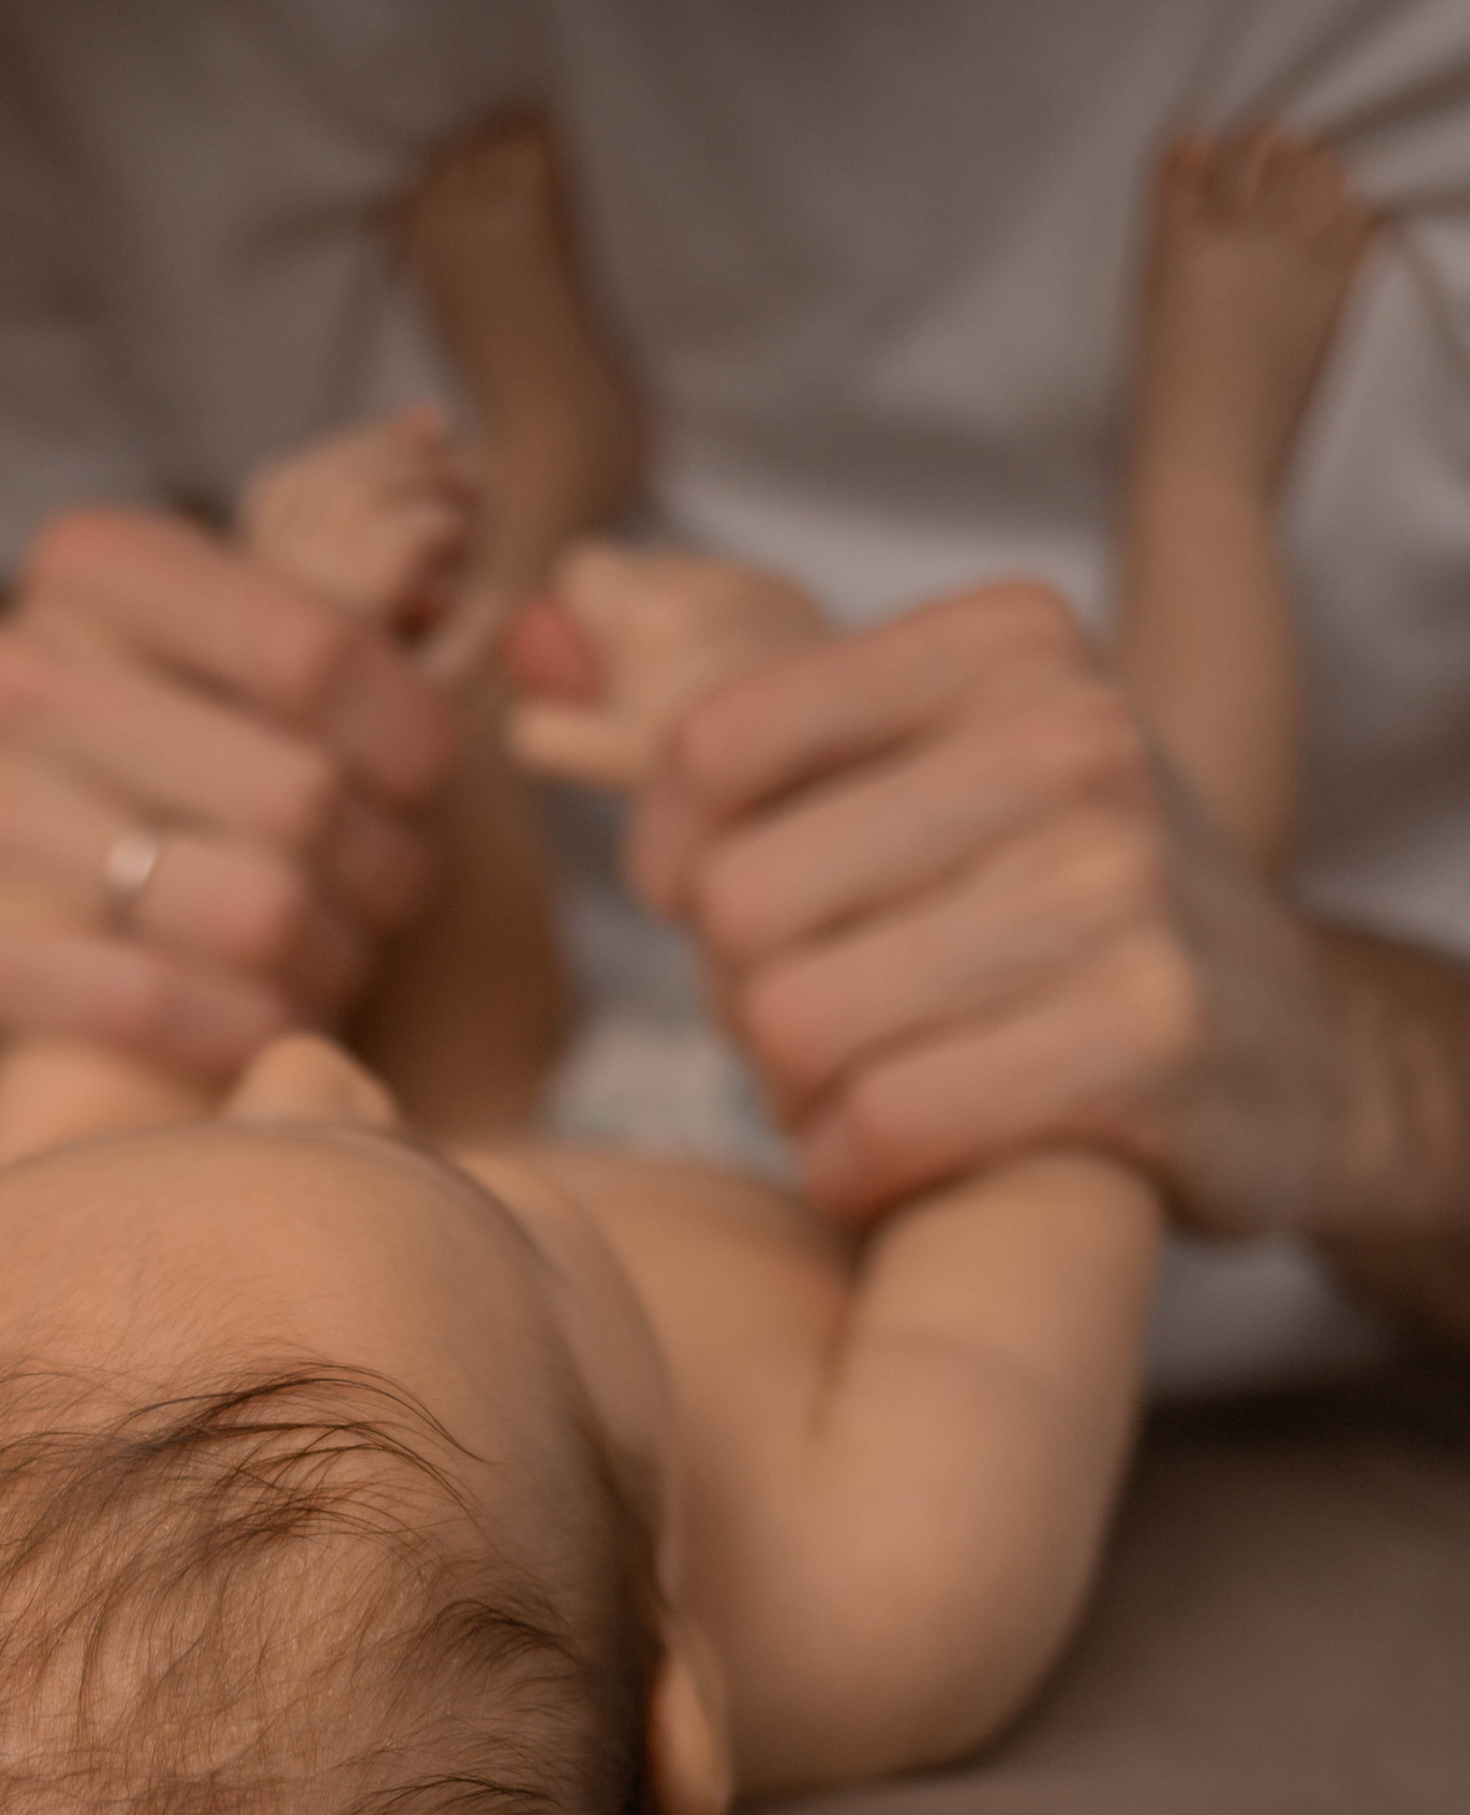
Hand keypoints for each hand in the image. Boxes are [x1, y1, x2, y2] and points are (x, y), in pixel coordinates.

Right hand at [0, 504, 457, 1082]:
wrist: (72, 932)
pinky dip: (240, 1027)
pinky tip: (267, 1022)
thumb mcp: (292, 661)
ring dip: (330, 957)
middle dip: (383, 865)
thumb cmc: (214, 774)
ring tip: (332, 951)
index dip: (412, 734)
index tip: (426, 780)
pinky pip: (146, 1002)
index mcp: (92, 563)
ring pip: (251, 910)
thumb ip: (370, 576)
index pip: (315, 650)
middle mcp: (4, 669)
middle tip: (386, 887)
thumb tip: (442, 452)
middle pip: (301, 796)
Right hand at [505, 544, 824, 795]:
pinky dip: (729, 622)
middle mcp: (694, 576)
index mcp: (637, 607)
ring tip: (691, 680)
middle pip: (635, 565)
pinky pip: (739, 591)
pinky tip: (739, 676)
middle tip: (638, 677)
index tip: (587, 655)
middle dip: (627, 609)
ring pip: (688, 576)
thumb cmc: (696, 767)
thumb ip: (540, 732)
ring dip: (679, 613)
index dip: (573, 609)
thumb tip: (526, 711)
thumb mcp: (599, 759)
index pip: (579, 565)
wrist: (807, 767)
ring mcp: (748, 579)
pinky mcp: (791, 592)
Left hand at [629, 581, 1349, 1234]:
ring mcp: (1123, 890)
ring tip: (870, 1081)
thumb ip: (739, 728)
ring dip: (796, 1095)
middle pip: (738, 907)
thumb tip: (525, 643)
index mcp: (1009, 646)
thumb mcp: (937, 769)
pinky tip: (904, 1158)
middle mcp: (1077, 741)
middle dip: (742, 997)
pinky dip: (851, 1171)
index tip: (724, 909)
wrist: (1289, 1052)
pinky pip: (875, 1128)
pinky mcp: (1144, 1043)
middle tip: (821, 1022)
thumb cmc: (1056, 908)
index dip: (675, 863)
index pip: (712, 747)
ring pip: (794, 1028)